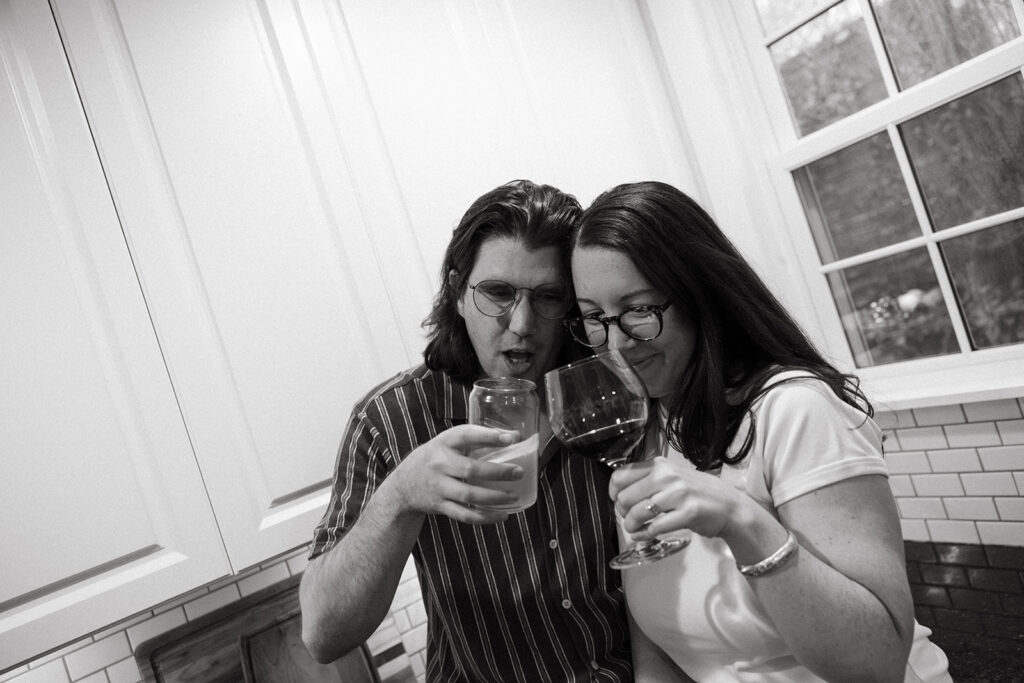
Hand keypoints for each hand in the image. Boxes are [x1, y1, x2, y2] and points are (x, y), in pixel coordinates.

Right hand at [390, 425, 524, 523]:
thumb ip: (474, 440)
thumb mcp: (446, 443)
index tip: (512, 437)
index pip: (467, 435)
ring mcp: (438, 487)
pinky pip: (465, 515)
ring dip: (495, 497)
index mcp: (443, 443)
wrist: (403, 485)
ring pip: (470, 495)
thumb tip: (513, 436)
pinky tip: (501, 515)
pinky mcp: (440, 506)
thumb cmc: (434, 459)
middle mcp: (439, 464)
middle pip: (471, 469)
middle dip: (498, 472)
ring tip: (514, 497)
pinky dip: (485, 517)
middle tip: (519, 472)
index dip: (490, 436)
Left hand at [609, 458, 744, 540]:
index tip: (617, 500)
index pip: (620, 475)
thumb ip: (649, 479)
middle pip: (625, 497)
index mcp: (660, 465)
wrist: (731, 507)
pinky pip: (654, 527)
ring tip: (635, 529)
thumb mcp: (673, 476)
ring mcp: (678, 494)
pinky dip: (643, 534)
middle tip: (628, 518)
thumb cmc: (698, 493)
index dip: (613, 492)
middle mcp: (667, 476)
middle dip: (622, 512)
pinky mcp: (687, 513)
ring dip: (631, 525)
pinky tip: (643, 535)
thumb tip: (619, 492)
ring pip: (637, 512)